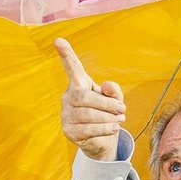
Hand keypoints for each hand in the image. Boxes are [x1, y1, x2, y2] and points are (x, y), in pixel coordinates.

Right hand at [56, 38, 126, 160]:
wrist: (101, 139)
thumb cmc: (106, 112)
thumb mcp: (115, 99)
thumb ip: (114, 91)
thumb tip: (107, 86)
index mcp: (79, 84)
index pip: (72, 68)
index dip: (66, 55)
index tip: (58, 40)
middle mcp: (68, 97)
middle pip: (84, 97)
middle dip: (106, 104)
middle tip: (122, 109)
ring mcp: (66, 114)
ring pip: (86, 115)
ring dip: (107, 118)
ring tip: (120, 120)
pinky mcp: (68, 131)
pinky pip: (86, 129)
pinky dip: (103, 129)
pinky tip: (114, 128)